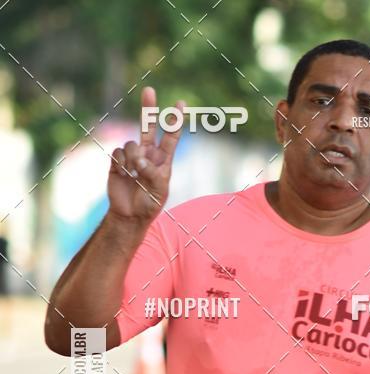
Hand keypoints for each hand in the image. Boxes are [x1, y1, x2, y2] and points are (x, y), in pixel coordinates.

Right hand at [107, 86, 184, 223]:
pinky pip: (118, 152)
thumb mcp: (158, 190)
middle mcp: (148, 154)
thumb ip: (152, 173)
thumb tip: (139, 158)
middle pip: (148, 126)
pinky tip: (123, 174)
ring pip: (131, 143)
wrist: (129, 215)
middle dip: (149, 108)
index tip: (181, 103)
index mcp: (163, 160)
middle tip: (149, 90)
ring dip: (132, 158)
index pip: (171, 136)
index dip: (175, 120)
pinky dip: (121, 163)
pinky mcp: (117, 161)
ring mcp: (132, 157)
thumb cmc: (149, 204)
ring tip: (133, 173)